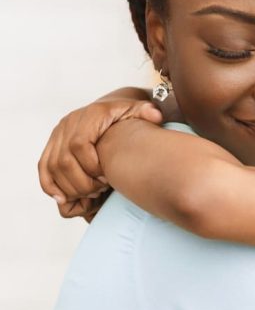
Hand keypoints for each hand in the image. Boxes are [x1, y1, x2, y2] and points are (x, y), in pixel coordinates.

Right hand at [39, 97, 162, 217]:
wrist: (111, 110)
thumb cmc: (127, 116)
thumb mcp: (139, 112)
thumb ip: (147, 112)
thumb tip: (155, 115)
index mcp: (89, 116)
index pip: (79, 145)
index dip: (91, 167)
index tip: (108, 179)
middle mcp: (68, 124)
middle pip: (64, 160)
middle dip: (82, 182)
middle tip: (101, 191)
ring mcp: (58, 135)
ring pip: (52, 167)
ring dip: (70, 187)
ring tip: (91, 194)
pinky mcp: (52, 145)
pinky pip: (44, 168)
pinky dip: (50, 185)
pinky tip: (63, 199)